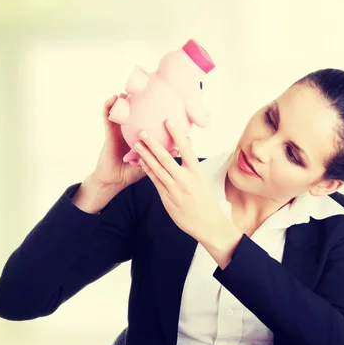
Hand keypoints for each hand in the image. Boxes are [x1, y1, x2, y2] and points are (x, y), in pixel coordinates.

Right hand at [91, 94, 178, 189]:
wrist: (114, 180)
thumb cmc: (133, 172)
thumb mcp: (152, 161)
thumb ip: (163, 152)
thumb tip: (181, 144)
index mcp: (140, 136)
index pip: (146, 120)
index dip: (153, 108)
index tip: (162, 94)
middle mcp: (130, 130)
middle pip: (134, 112)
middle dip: (138, 99)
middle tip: (145, 83)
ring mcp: (119, 130)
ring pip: (122, 111)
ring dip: (124, 98)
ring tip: (129, 87)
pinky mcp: (109, 133)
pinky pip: (108, 117)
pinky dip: (109, 106)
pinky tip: (114, 98)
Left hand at [136, 120, 227, 242]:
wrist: (206, 223)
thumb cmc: (206, 198)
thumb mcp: (204, 178)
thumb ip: (192, 161)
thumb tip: (187, 142)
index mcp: (197, 172)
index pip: (186, 149)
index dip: (177, 134)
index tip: (169, 121)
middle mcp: (185, 180)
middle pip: (166, 158)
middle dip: (153, 144)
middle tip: (143, 131)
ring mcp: (174, 189)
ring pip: (157, 169)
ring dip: (146, 155)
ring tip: (136, 144)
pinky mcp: (166, 198)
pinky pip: (154, 181)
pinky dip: (147, 170)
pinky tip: (140, 161)